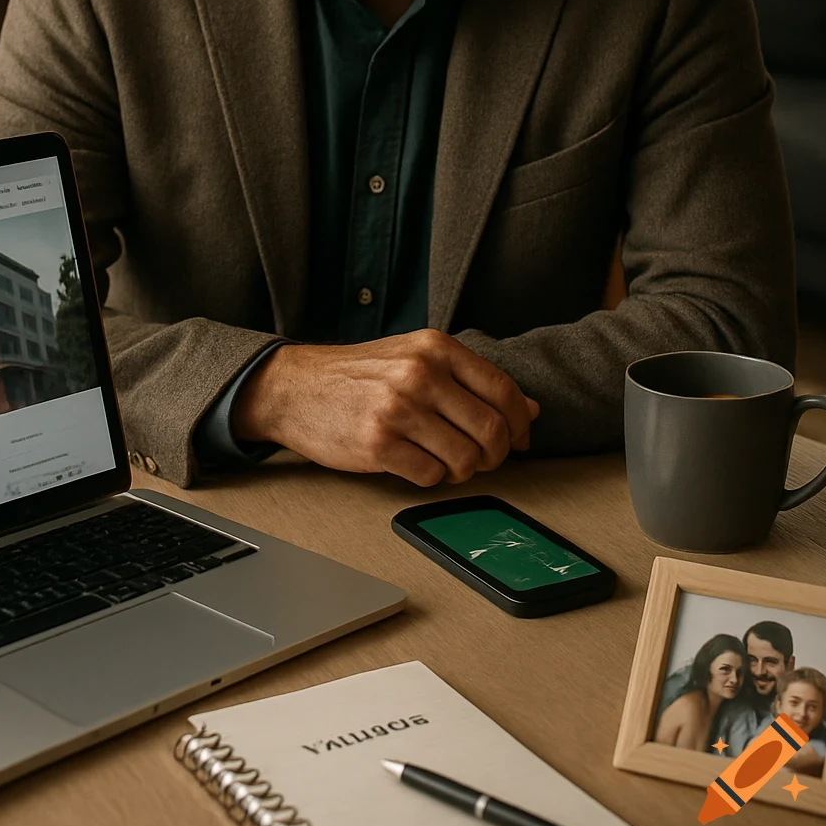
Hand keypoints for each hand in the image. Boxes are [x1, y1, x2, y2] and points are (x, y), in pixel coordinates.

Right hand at [232, 330, 538, 486]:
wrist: (296, 386)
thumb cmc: (360, 374)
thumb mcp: (416, 357)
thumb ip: (471, 379)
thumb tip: (529, 410)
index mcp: (435, 347)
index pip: (503, 390)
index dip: (519, 424)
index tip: (518, 440)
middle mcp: (420, 374)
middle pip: (491, 430)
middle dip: (496, 454)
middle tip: (483, 458)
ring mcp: (398, 409)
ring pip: (465, 459)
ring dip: (464, 470)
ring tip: (446, 461)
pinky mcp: (378, 443)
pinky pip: (431, 476)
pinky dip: (432, 478)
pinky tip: (417, 463)